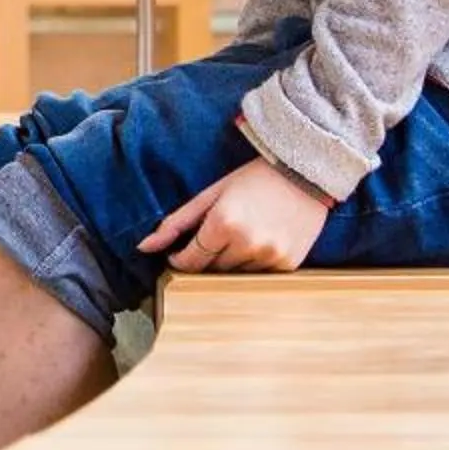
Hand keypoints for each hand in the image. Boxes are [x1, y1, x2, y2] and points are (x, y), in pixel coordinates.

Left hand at [138, 154, 332, 273]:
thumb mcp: (211, 194)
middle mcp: (247, 244)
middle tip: (215, 236)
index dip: (181, 259)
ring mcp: (270, 257)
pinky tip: (260, 240)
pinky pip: (260, 275)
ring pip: (236, 274)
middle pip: (212, 269)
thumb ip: (176, 222)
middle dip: (207, 257)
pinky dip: (254, 263)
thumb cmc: (254, 179)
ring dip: (231, 261)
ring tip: (241, 234)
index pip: (190, 261)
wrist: (304, 173)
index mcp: (222, 224)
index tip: (180, 254)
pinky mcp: (288, 265)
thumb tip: (144, 247)